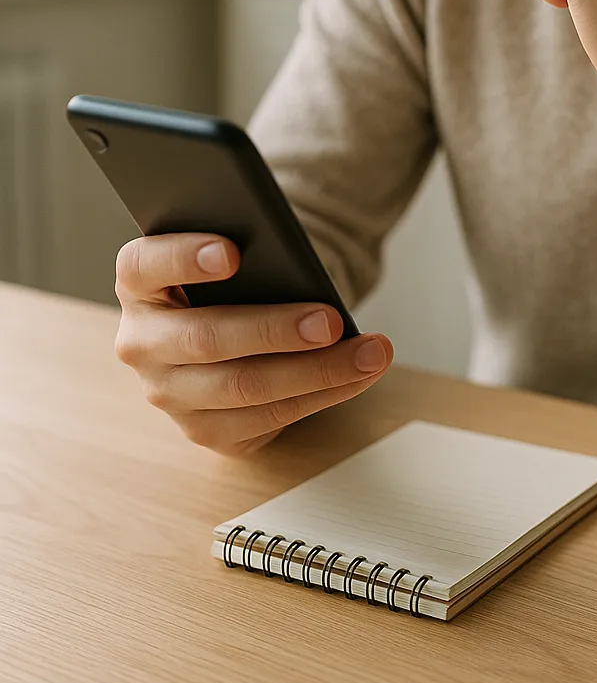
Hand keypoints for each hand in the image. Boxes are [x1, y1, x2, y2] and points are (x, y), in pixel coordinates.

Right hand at [113, 233, 392, 456]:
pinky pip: (268, 418)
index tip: (232, 253)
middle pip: (207, 338)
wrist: (236, 328)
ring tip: (370, 353)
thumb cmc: (242, 283)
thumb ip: (254, 255)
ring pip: (244, 387)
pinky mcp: (204, 429)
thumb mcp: (239, 260)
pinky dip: (324, 395)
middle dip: (277, 331)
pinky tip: (360, 375)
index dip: (185, 258)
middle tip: (331, 322)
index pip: (145, 266)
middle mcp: (142, 342)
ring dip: (318, 371)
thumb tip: (300, 268)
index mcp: (140, 285)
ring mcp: (168, 392)